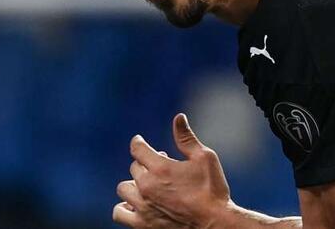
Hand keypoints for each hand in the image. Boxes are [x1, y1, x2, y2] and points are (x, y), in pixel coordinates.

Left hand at [113, 114, 232, 228]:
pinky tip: (136, 204)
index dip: (138, 142)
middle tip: (160, 168)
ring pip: (124, 188)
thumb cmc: (212, 189)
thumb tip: (178, 117)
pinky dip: (125, 206)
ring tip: (146, 186)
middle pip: (134, 168)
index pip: (138, 149)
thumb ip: (187, 138)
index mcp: (160, 168)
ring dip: (134, 184)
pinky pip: (119, 212)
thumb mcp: (204, 158)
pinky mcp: (141, 225)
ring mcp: (142, 207)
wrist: (214, 224)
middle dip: (145, 164)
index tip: (139, 141)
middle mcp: (146, 186)